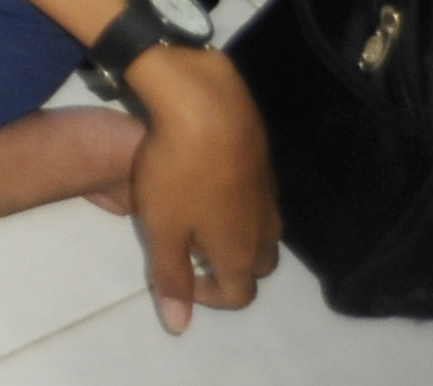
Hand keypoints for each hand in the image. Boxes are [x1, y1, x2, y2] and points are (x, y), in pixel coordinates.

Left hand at [121, 45, 280, 332]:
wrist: (206, 105)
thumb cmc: (177, 172)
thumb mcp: (162, 229)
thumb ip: (171, 277)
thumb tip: (179, 327)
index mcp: (242, 252)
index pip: (240, 295)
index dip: (210, 297)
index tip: (181, 279)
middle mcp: (266, 228)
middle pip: (258, 265)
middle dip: (230, 268)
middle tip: (194, 251)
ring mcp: (269, 193)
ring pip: (263, 230)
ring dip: (238, 235)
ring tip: (200, 218)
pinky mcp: (265, 162)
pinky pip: (258, 197)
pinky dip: (240, 204)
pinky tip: (211, 182)